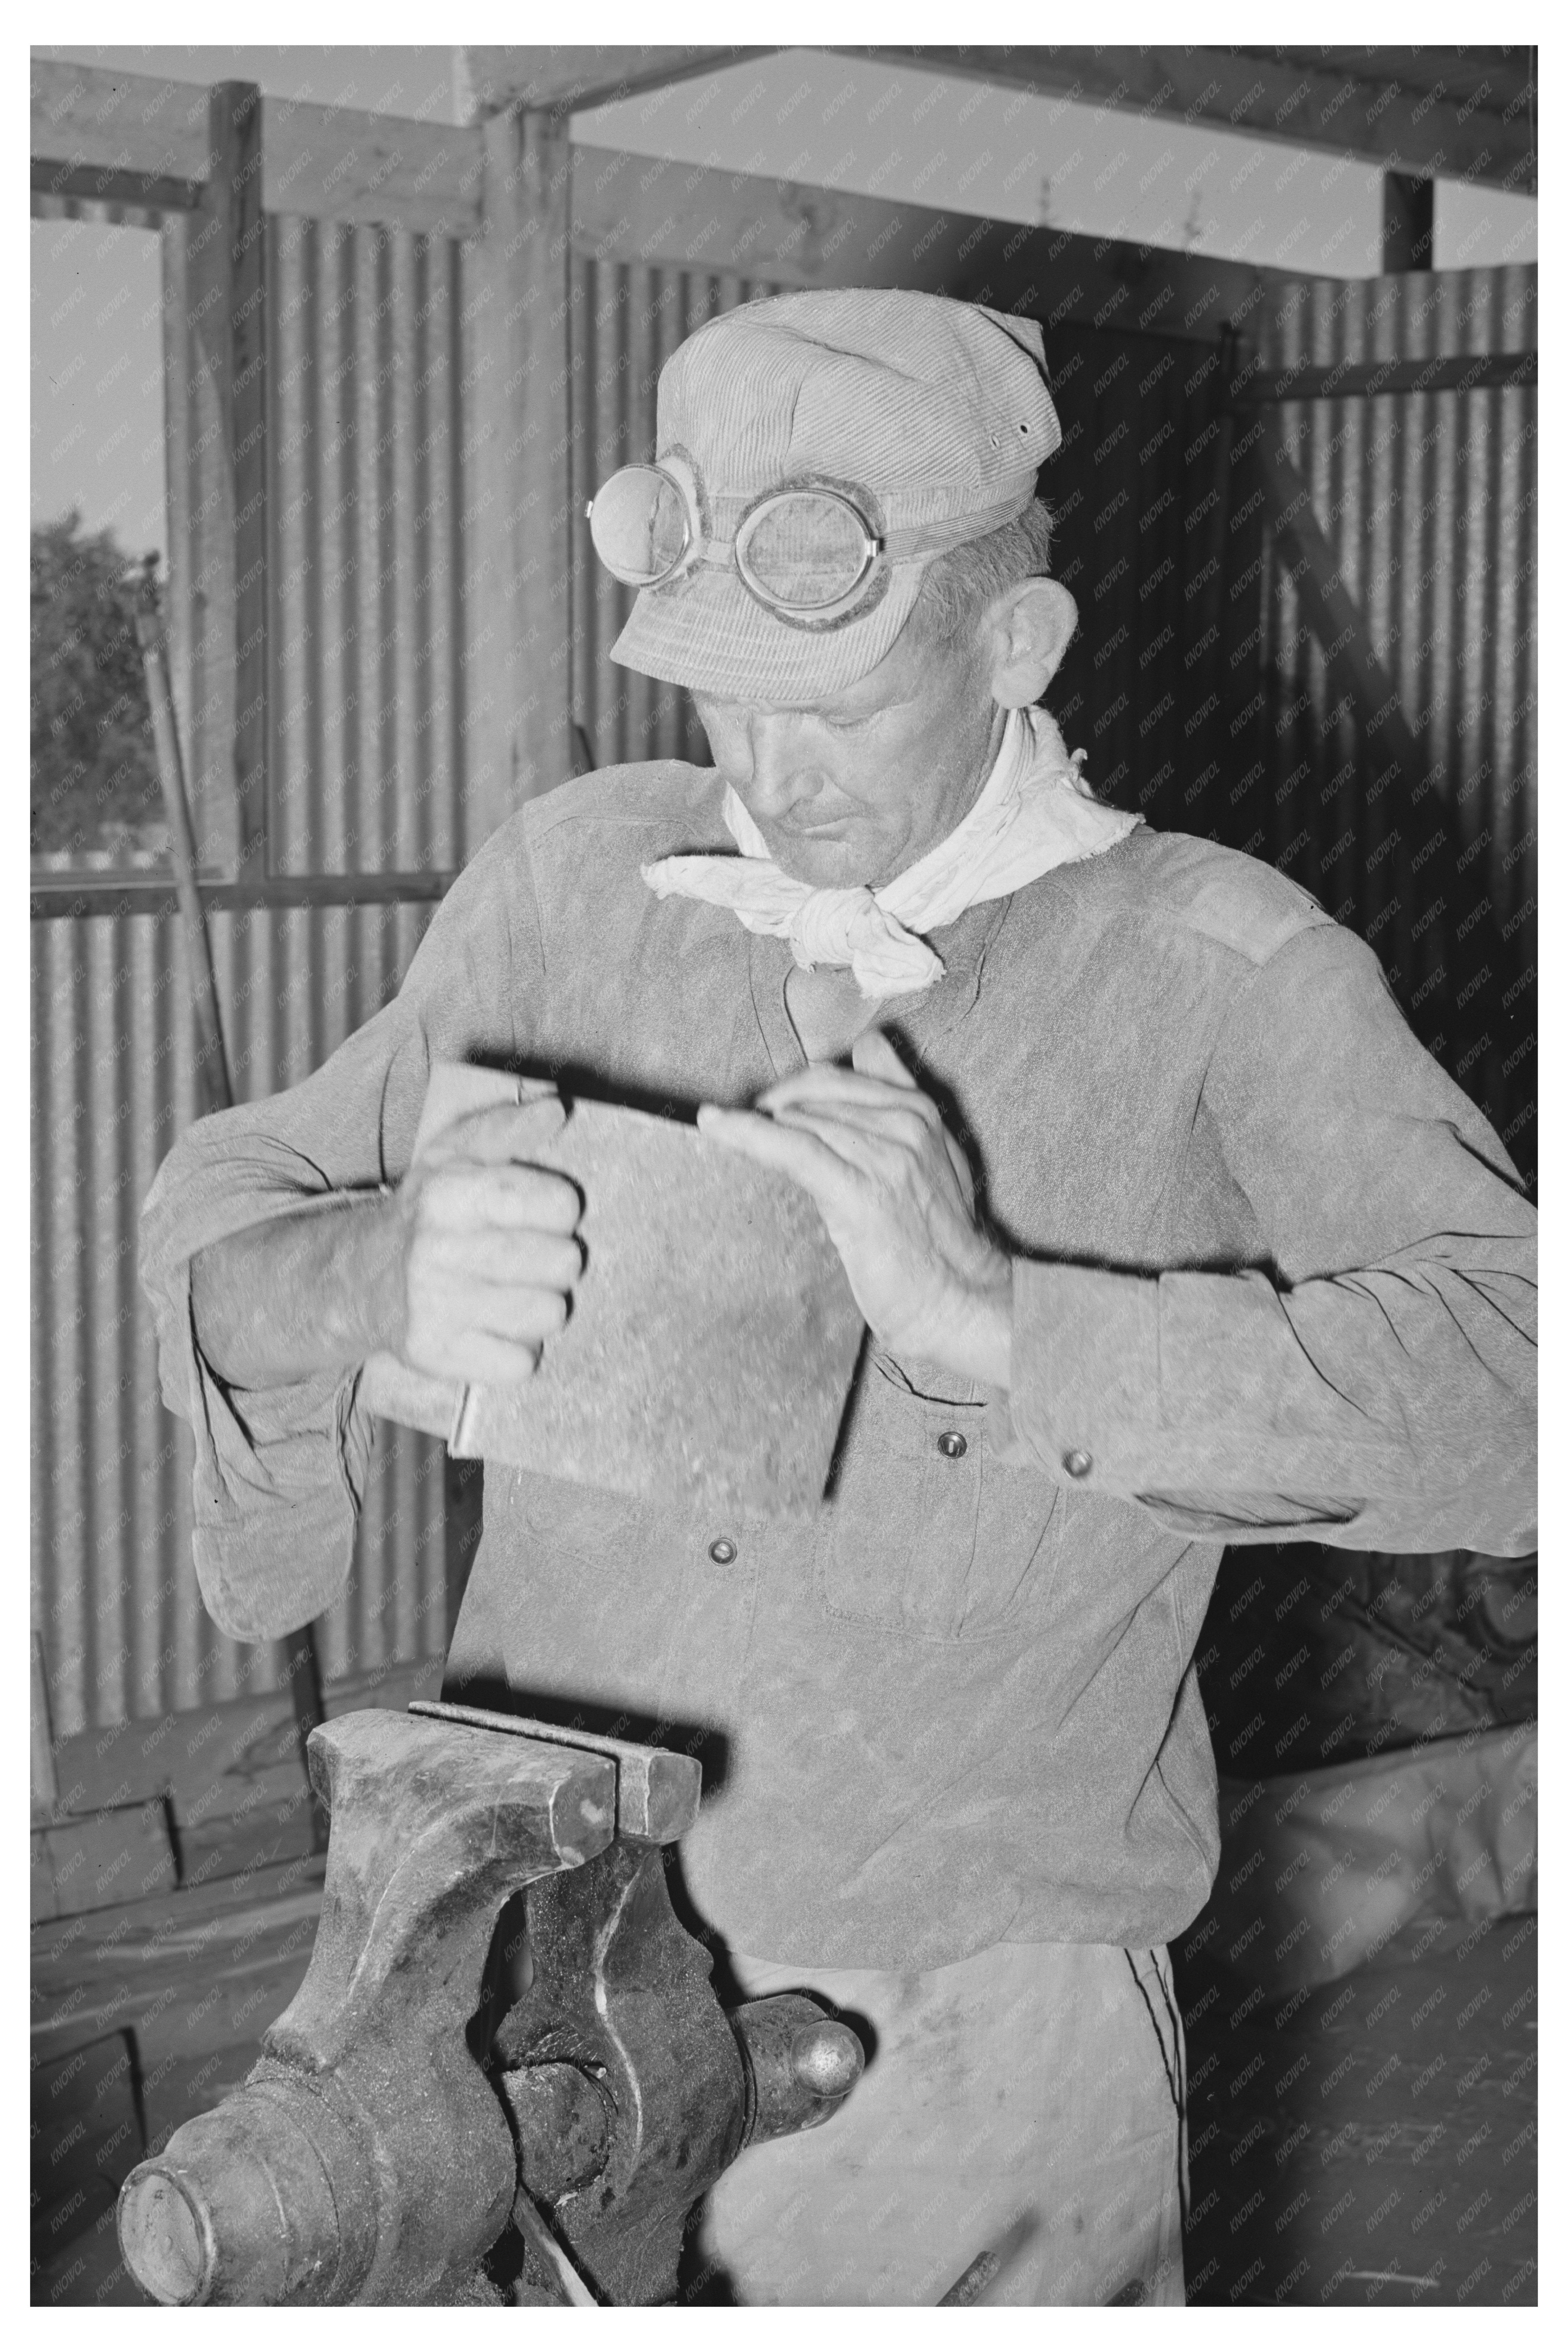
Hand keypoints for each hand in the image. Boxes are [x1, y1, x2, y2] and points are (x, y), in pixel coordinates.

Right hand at [392, 1094, 583, 1387]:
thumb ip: (508, 1128)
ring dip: (543, 1306)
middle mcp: (436, 1249)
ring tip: (516, 1293)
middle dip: (557, 1261)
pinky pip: (521, 1363)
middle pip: (562, 1262)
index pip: (559, 1206)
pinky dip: (519, 1351)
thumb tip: (558, 1108)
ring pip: (548, 1313)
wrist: (360, 1278)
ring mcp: (434, 1306)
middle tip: (531, 1259)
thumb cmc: (427, 1213)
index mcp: (448, 1194)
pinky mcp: (436, 1354)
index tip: (543, 1215)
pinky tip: (496, 1328)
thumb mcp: (454, 1156)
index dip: (561, 1210)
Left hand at [697, 1031, 1012, 1388]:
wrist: (958, 1299)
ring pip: (801, 1119)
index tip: (775, 1111)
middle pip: (814, 1093)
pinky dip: (747, 1133)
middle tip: (752, 1132)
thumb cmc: (937, 1239)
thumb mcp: (933, 1155)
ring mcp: (883, 1158)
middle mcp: (904, 1126)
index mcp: (919, 1113)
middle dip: (776, 1108)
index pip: (839, 1076)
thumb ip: (900, 1096)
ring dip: (759, 1126)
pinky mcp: (857, 1193)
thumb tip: (869, 1045)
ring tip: (730, 1134)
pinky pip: (792, 1148)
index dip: (798, 1091)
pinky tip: (715, 1125)